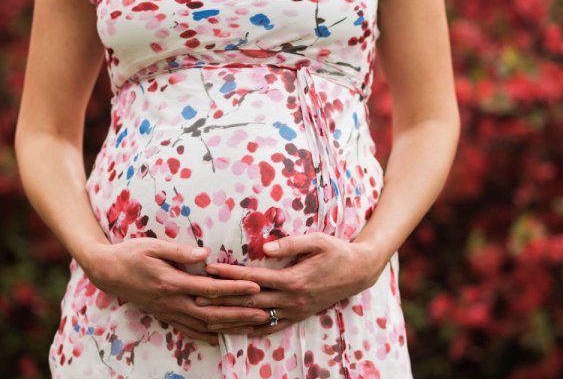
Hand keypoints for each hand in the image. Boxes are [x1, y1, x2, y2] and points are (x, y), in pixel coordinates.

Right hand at [82, 238, 270, 344]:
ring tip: (252, 326)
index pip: (211, 288)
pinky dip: (207, 336)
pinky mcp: (165, 315)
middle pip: (212, 313)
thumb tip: (205, 253)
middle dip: (240, 314)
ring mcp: (169, 311)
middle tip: (264, 313)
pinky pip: (188, 330)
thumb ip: (180, 251)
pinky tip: (221, 338)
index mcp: (172, 282)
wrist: (107, 271)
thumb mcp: (153, 245)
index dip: (235, 288)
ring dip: (229, 327)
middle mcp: (173, 301)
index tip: (256, 287)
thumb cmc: (131, 253)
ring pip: (203, 325)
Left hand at [194, 232, 387, 336]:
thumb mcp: (318, 241)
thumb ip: (291, 243)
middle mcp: (291, 299)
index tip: (209, 269)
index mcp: (294, 279)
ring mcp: (294, 311)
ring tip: (206, 317)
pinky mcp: (297, 316)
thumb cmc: (336, 252)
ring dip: (230, 318)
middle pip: (249, 301)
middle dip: (221, 299)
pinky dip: (250, 330)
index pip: (254, 278)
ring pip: (256, 318)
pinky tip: (234, 330)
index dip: (230, 274)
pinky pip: (270, 328)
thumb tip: (264, 248)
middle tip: (195, 295)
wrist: (358, 272)